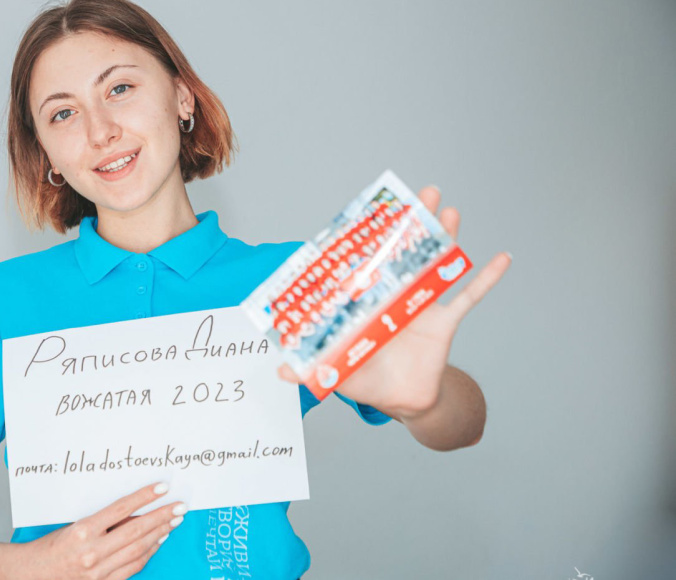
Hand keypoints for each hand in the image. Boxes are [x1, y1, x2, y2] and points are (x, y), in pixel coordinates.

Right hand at [27, 482, 185, 579]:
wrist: (33, 574)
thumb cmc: (50, 547)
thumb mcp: (74, 525)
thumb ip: (103, 520)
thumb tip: (134, 510)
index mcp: (82, 530)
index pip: (121, 509)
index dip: (145, 497)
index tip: (162, 487)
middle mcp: (92, 551)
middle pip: (136, 530)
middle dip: (162, 516)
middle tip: (180, 506)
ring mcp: (99, 570)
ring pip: (139, 549)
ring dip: (160, 534)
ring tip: (173, 521)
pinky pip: (134, 566)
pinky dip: (148, 552)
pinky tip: (158, 541)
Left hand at [279, 185, 511, 419]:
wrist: (401, 401)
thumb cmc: (366, 378)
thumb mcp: (334, 370)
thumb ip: (308, 368)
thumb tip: (278, 372)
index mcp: (368, 299)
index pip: (369, 262)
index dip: (372, 238)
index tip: (376, 209)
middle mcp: (394, 294)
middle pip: (406, 251)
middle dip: (413, 222)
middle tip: (420, 193)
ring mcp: (421, 304)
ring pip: (436, 264)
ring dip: (446, 236)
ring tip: (450, 209)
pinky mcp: (444, 321)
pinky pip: (468, 296)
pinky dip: (486, 279)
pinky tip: (502, 258)